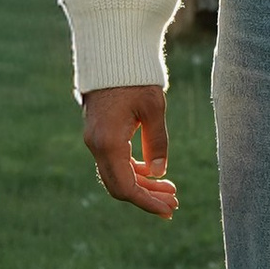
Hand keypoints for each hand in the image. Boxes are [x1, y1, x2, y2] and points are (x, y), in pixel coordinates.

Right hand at [82, 83, 177, 217]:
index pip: (126, 186)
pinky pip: (115, 162)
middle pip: (120, 186)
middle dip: (147, 197)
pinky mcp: (99, 136)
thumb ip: (157, 142)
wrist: (110, 57)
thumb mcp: (154, 109)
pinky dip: (134, 172)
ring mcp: (95, 141)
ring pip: (117, 175)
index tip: (168, 210)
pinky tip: (154, 173)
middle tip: (174, 203)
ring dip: (143, 185)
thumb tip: (160, 172)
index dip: (147, 202)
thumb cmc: (134, 79)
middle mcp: (97, 146)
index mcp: (109, 142)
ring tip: (170, 190)